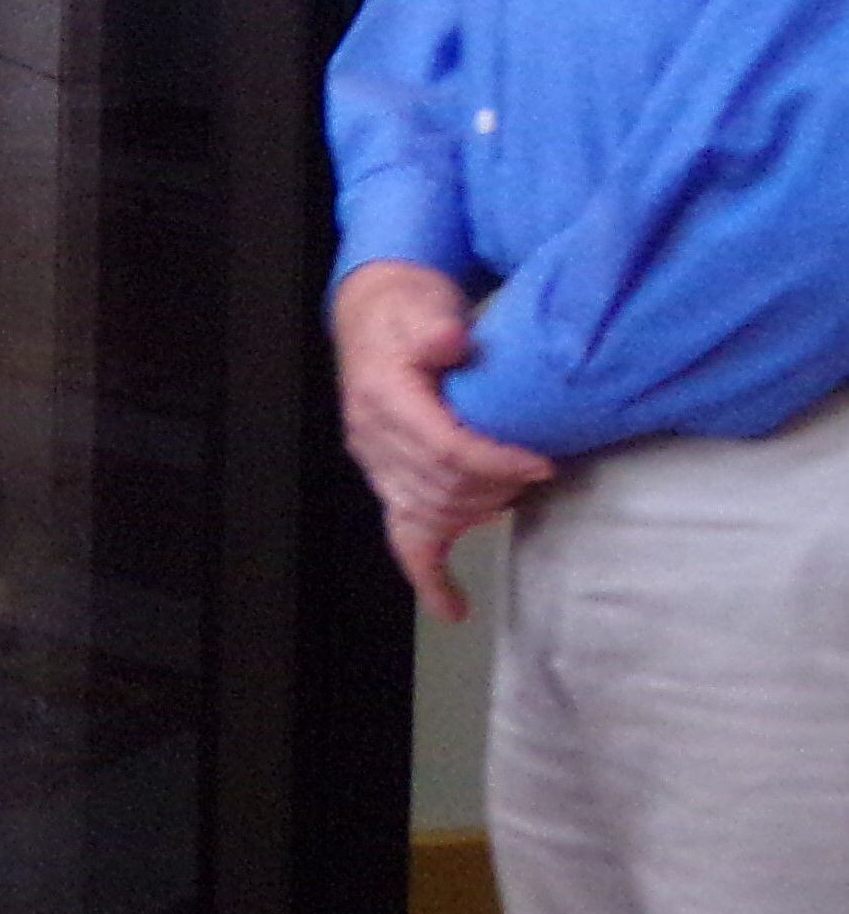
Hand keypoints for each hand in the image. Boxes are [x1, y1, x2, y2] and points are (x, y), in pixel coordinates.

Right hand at [330, 259, 554, 619]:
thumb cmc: (405, 310)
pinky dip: (428, 578)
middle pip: (440, 487)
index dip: (494, 462)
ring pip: (431, 512)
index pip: (442, 447)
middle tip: (542, 472)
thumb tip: (451, 341)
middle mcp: (372, 437)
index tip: (539, 463)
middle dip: (497, 487)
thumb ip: (434, 325)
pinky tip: (454, 609)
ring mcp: (378, 465)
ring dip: (478, 511)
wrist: (375, 316)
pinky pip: (403, 540)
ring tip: (517, 495)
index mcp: (381, 396)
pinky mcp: (390, 480)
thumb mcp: (420, 304)